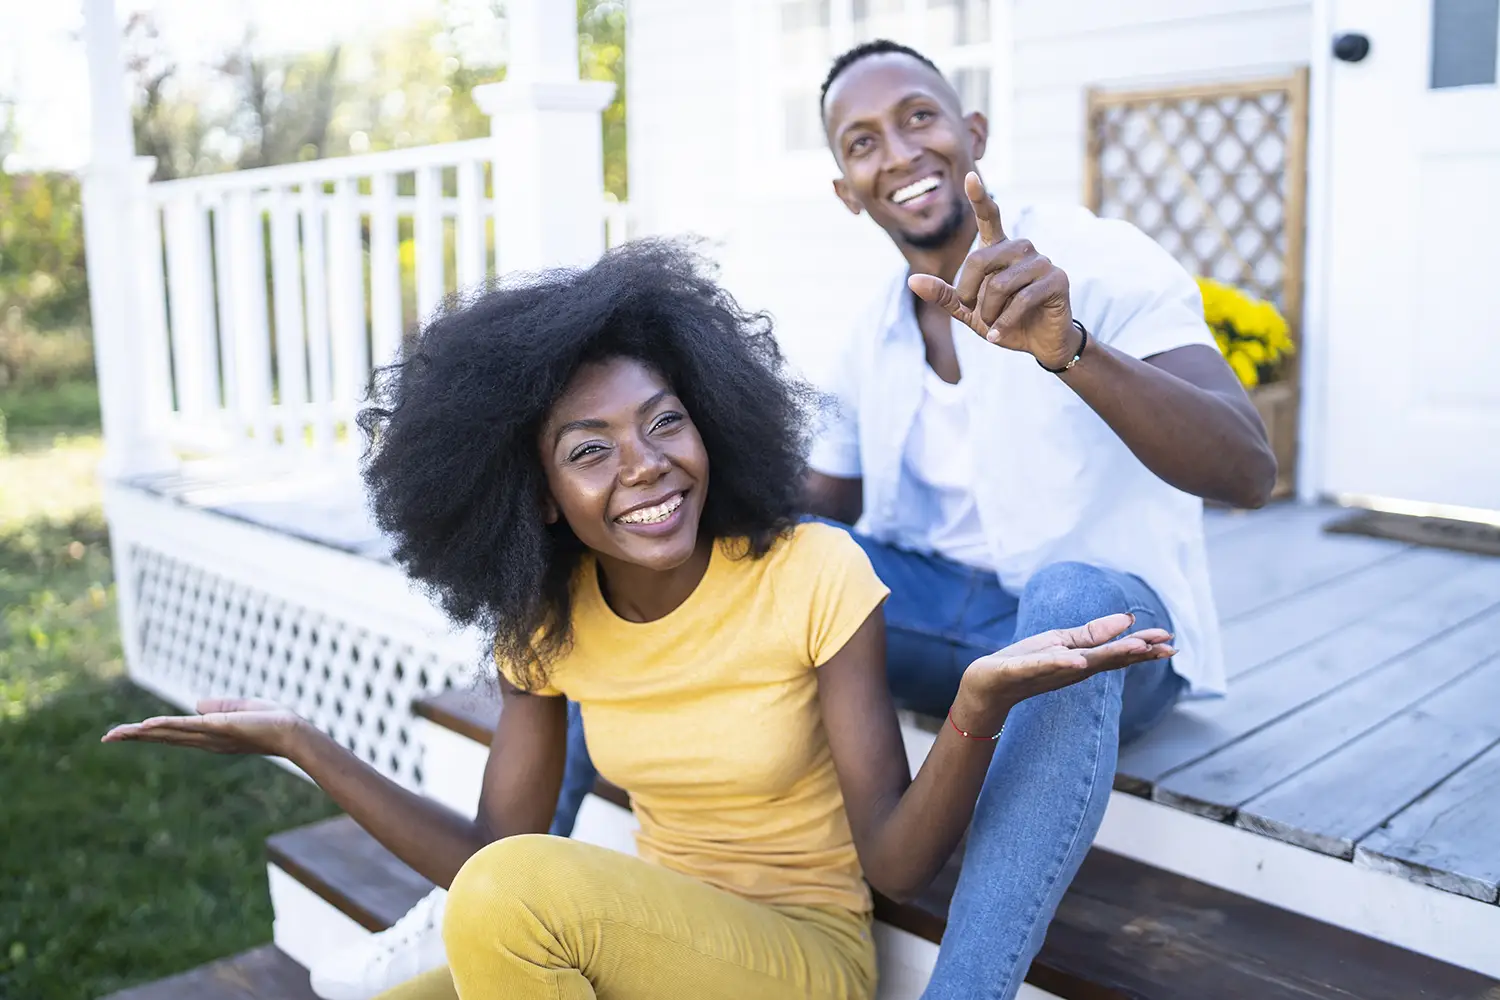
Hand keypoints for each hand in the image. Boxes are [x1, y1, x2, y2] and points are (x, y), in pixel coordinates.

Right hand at [101, 698, 306, 757]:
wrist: (293, 731)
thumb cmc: (273, 721)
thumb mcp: (241, 709)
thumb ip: (219, 706)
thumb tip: (196, 704)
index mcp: (209, 736)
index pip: (173, 734)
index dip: (150, 733)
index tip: (126, 733)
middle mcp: (206, 740)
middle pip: (164, 737)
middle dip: (136, 737)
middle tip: (108, 737)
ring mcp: (211, 736)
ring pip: (169, 733)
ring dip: (142, 733)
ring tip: (116, 734)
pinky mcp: (219, 728)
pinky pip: (188, 726)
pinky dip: (167, 725)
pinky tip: (147, 724)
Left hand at [907, 172, 1079, 369]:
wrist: (1039, 344)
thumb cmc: (1003, 321)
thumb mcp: (968, 311)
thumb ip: (944, 294)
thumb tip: (912, 280)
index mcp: (999, 250)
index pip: (989, 218)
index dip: (979, 198)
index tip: (970, 177)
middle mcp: (1021, 248)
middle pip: (980, 259)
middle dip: (968, 291)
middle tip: (971, 312)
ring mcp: (1041, 261)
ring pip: (1000, 283)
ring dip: (989, 311)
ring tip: (992, 324)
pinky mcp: (1057, 279)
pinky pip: (1022, 299)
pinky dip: (1004, 322)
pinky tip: (998, 335)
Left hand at [953, 614, 1173, 733]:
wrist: (988, 683)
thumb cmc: (1025, 662)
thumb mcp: (1062, 641)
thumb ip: (1094, 634)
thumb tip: (1127, 619)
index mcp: (1082, 660)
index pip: (1117, 653)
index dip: (1143, 646)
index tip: (1169, 641)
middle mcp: (1071, 668)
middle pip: (1110, 660)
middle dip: (1138, 653)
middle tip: (1168, 648)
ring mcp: (1050, 670)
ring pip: (1086, 663)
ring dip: (1111, 655)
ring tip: (1138, 648)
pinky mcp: (1024, 670)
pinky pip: (1045, 665)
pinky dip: (1061, 662)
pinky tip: (1078, 660)